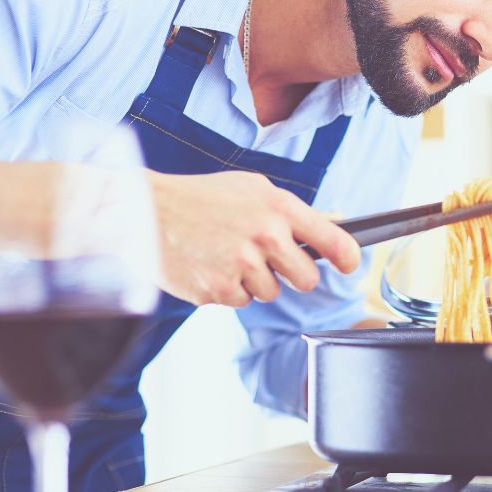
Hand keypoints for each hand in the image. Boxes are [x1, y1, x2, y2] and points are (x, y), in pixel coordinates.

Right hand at [149, 170, 359, 306]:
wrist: (143, 211)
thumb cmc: (202, 197)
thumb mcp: (253, 189)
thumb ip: (293, 211)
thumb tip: (336, 223)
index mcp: (278, 208)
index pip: (332, 240)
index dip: (347, 257)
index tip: (349, 265)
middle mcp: (264, 237)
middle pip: (306, 279)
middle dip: (294, 274)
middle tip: (271, 260)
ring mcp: (241, 267)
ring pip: (271, 293)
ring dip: (255, 281)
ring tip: (228, 254)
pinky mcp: (217, 291)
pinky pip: (240, 301)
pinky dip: (229, 289)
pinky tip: (210, 265)